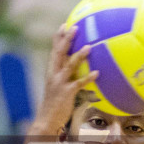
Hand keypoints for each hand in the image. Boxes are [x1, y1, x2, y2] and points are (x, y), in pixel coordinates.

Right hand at [30, 24, 94, 140]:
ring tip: (89, 46)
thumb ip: (68, 77)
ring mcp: (59, 83)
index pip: (54, 50)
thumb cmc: (55, 104)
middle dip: (66, 39)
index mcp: (51, 71)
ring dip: (79, 55)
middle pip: (59, 53)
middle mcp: (53, 74)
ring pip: (69, 65)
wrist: (46, 119)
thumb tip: (81, 69)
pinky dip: (88, 78)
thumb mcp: (59, 87)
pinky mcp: (66, 93)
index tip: (64, 24)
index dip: (58, 37)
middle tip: (75, 27)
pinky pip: (78, 83)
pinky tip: (97, 73)